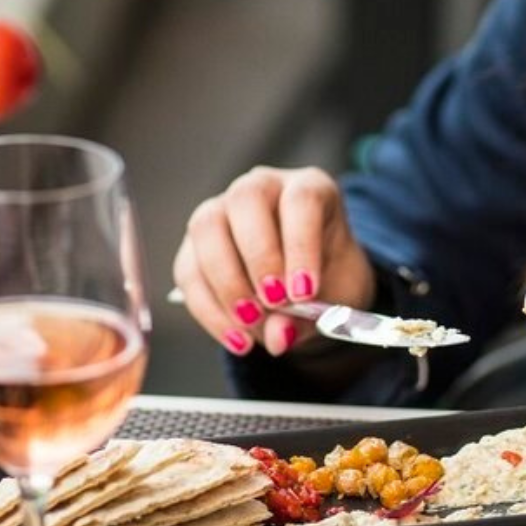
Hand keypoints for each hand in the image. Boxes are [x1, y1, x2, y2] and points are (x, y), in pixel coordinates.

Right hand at [173, 166, 374, 357]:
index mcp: (309, 188)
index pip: (301, 200)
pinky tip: (236, 338)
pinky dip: (209, 309)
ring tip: (251, 323)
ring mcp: (222, 210)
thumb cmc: (330, 278)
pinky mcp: (195, 244)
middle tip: (274, 303)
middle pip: (246, 199)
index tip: (304, 291)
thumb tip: (278, 336)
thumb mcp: (337, 298)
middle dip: (259, 256)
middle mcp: (263, 188)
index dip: (300, 244)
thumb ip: (311, 315)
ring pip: (207, 227)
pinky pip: (189, 270)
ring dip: (226, 281)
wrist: (309, 290)